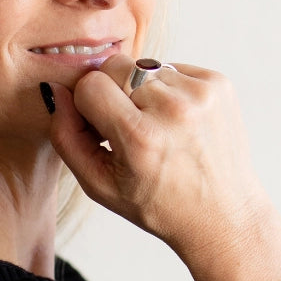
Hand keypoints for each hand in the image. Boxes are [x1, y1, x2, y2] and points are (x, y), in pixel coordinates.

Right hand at [47, 55, 280, 280]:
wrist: (222, 216)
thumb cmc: (158, 205)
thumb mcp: (98, 185)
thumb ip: (66, 136)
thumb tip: (58, 91)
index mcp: (140, 137)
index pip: (89, 84)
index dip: (87, 106)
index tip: (101, 129)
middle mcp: (173, 110)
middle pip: (115, 66)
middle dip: (112, 92)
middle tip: (126, 126)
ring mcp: (201, 94)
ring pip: (144, 64)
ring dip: (142, 91)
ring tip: (156, 127)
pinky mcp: (219, 84)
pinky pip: (173, 68)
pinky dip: (169, 90)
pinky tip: (177, 122)